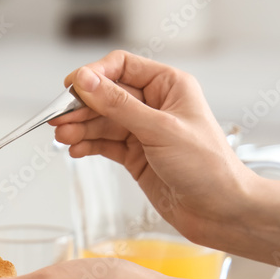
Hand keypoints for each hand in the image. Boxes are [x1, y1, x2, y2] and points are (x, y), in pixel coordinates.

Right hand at [53, 51, 256, 246]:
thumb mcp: (159, 130)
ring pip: (100, 121)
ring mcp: (143, 131)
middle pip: (105, 95)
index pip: (122, 66)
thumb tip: (85, 81)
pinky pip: (103, 144)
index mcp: (169, 86)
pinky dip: (87, 146)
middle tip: (58, 121)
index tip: (70, 88)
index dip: (94, 74)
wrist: (221, 212)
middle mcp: (154, 104)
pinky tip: (75, 150)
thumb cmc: (207, 167)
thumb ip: (118, 105)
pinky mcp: (135, 156)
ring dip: (80, 129)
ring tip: (63, 139)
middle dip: (81, 107)